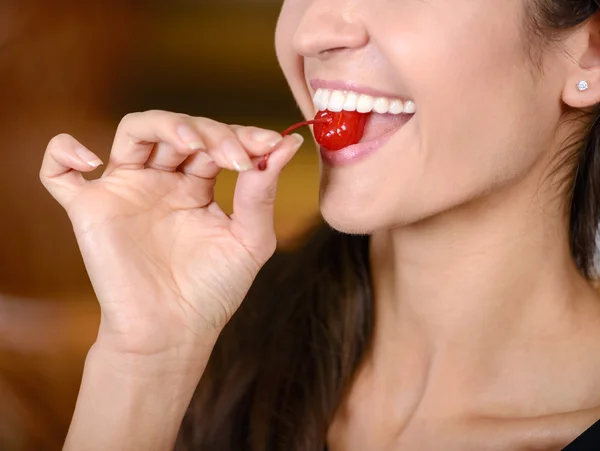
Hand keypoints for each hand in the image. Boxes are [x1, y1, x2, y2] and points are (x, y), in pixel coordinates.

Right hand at [40, 110, 303, 358]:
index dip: (242, 136)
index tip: (271, 144)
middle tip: (236, 155)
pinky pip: (59, 173)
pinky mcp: (90, 209)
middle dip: (211, 133)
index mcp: (198, 185)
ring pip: (134, 132)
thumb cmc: (213, 290)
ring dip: (164, 125)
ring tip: (191, 144)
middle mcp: (162, 181)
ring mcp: (126, 190)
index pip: (216, 142)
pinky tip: (90, 158)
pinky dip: (62, 153)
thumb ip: (262, 192)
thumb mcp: (249, 239)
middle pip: (180, 129)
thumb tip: (288, 144)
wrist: (173, 332)